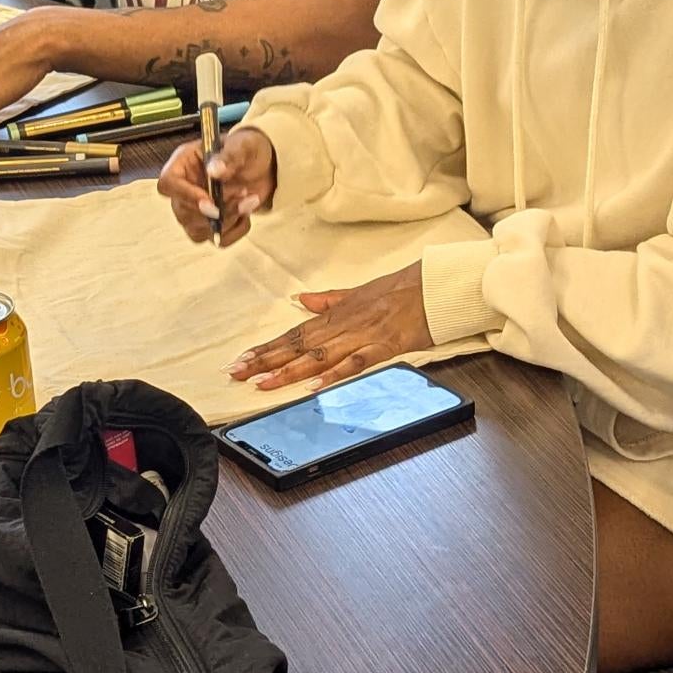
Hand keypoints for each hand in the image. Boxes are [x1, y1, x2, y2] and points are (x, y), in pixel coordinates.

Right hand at [159, 128, 275, 246]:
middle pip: (183, 212)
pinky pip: (218, 240)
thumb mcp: (242, 146)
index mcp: (184, 163)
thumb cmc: (246, 150)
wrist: (262, 166)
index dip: (185, 195)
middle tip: (242, 194)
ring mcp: (195, 210)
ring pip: (198, 230)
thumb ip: (229, 157)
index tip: (210, 201)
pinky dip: (236, 230)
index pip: (168, 184)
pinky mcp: (210, 225)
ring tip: (248, 200)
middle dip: (216, 210)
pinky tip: (246, 212)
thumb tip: (214, 171)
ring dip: (227, 220)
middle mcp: (184, 188)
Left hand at [226, 263, 430, 390]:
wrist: (434, 285)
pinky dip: (334, 375)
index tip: (242, 359)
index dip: (267, 347)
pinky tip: (313, 386)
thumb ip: (328, 299)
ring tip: (262, 383)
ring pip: (318, 355)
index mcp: (336, 313)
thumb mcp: (358, 292)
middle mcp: (343, 324)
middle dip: (266, 360)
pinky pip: (354, 363)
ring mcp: (362, 335)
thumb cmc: (401, 289)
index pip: (294, 333)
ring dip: (288, 371)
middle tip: (237, 372)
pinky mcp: (383, 346)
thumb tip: (301, 300)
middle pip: (298, 345)